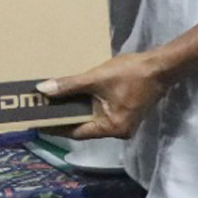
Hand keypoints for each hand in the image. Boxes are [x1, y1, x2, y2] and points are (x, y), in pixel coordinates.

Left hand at [36, 52, 167, 139]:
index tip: (36, 122)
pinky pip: (100, 112)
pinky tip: (74, 96)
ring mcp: (122, 123)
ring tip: (53, 102)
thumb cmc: (131, 72)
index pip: (76, 132)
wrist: (161, 65)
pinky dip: (87, 105)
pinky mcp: (124, 113)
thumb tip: (43, 90)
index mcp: (111, 128)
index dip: (55, 126)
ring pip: (91, 119)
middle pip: (84, 127)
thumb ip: (70, 85)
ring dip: (75, 110)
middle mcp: (117, 131)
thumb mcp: (97, 78)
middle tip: (41, 110)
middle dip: (64, 117)